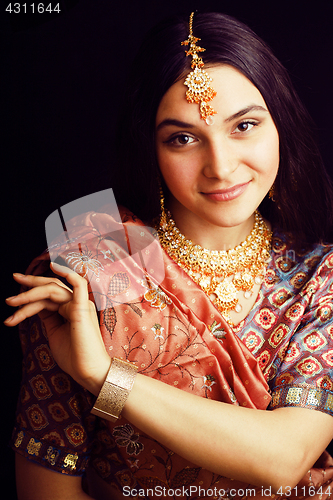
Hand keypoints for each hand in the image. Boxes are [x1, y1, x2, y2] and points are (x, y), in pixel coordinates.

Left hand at [5, 263, 109, 394]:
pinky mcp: (83, 308)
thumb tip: (36, 305)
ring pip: (53, 290)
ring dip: (30, 293)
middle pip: (50, 287)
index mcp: (71, 309)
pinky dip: (68, 274)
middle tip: (14, 278)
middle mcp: (77, 303)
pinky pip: (78, 284)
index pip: (47, 297)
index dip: (29, 296)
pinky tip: (54, 268)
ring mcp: (81, 304)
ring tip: (12, 302)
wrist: (88, 371)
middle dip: (30, 283)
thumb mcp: (55, 333)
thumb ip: (48, 317)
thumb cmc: (74, 357)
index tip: (12, 302)